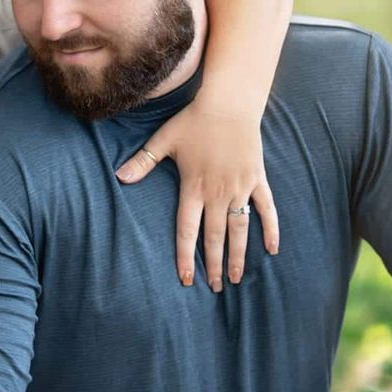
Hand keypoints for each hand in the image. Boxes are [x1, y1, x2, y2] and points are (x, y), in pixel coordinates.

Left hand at [115, 97, 277, 291]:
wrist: (229, 104)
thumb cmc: (194, 121)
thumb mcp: (163, 140)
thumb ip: (143, 161)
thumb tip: (119, 177)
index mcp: (194, 188)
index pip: (188, 231)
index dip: (186, 257)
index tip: (186, 279)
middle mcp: (218, 193)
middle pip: (215, 236)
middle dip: (214, 265)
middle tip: (216, 287)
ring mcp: (240, 187)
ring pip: (240, 229)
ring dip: (239, 255)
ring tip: (238, 278)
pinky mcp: (257, 179)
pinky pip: (266, 209)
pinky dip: (270, 229)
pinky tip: (272, 250)